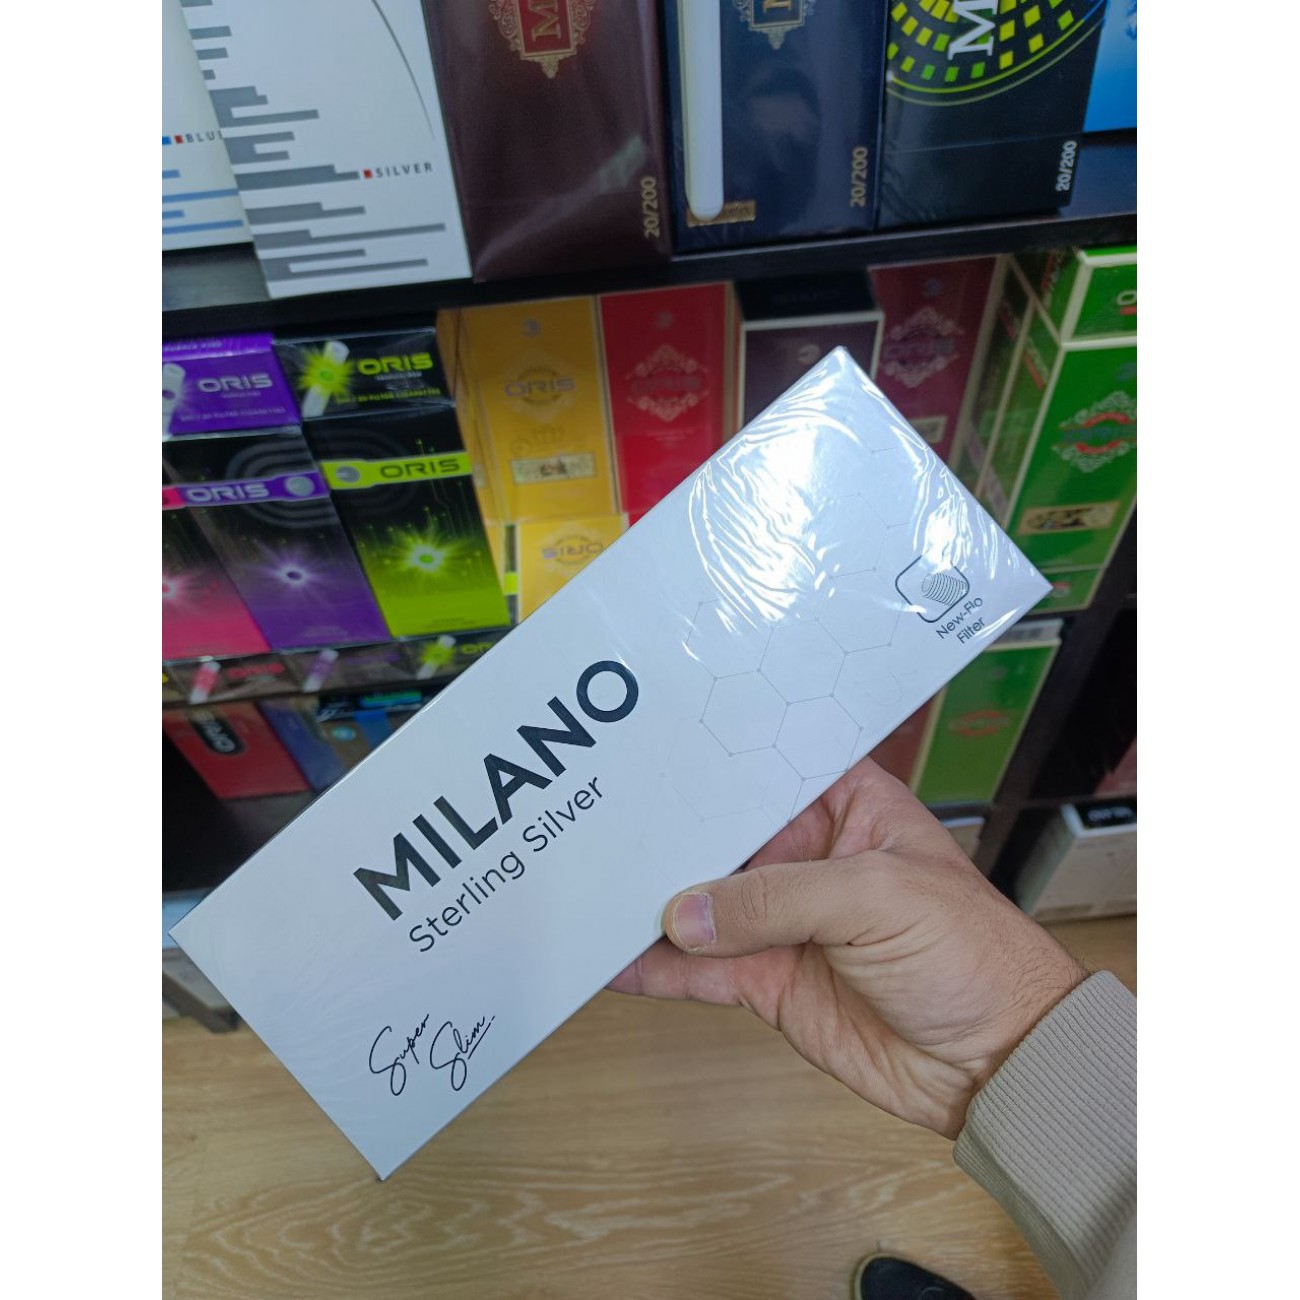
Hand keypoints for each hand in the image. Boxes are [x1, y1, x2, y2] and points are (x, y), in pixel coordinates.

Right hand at [610, 758, 1086, 1138]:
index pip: (767, 766)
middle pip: (719, 834)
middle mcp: (805, 854)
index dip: (713, 755)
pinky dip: (655, 969)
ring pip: (699, 903)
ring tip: (581, 885)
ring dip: (647, 900)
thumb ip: (778, 898)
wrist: (995, 1062)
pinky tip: (606, 960)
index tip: (643, 742)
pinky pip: (699, 971)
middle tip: (589, 818)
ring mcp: (782, 921)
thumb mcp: (877, 897)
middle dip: (663, 829)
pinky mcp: (766, 980)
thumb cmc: (965, 952)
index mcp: (845, 805)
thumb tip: (683, 914)